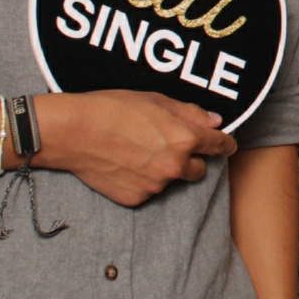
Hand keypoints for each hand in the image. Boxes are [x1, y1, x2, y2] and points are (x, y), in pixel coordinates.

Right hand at [32, 90, 235, 206]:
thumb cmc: (112, 109)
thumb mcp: (156, 100)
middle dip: (191, 160)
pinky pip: (148, 190)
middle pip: (199, 170)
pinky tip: (124, 164)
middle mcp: (174, 166)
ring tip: (138, 152)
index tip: (226, 145)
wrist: (73, 132)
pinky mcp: (136, 198)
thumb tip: (215, 122)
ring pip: (171, 180)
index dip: (224, 144)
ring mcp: (155, 185)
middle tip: (169, 147)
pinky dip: (142, 180)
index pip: (219, 146)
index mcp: (185, 139)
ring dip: (164, 170)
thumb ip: (191, 114)